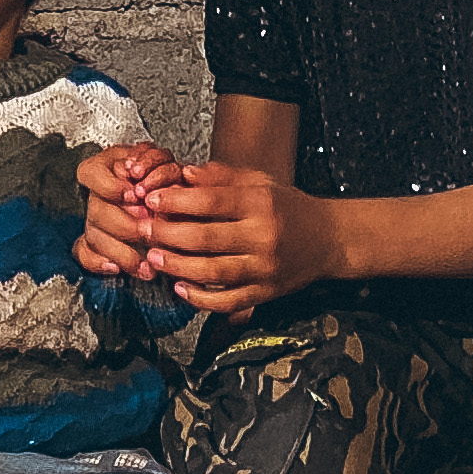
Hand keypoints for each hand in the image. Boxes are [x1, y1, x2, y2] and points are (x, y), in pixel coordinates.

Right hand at [73, 142, 182, 275]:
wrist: (163, 188)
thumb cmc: (160, 172)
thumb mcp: (161, 160)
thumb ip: (156, 165)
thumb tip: (144, 180)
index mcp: (106, 167)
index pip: (91, 174)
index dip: (112, 187)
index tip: (135, 194)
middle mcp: (96, 193)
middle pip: (96, 211)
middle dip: (125, 225)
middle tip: (148, 231)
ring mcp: (96, 217)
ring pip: (94, 235)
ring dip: (120, 252)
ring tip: (145, 264)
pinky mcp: (97, 239)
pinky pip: (84, 252)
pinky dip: (97, 262)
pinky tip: (114, 268)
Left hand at [125, 162, 344, 315]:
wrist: (328, 239)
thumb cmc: (288, 206)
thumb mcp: (260, 181)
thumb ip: (221, 177)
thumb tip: (182, 173)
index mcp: (260, 204)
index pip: (211, 201)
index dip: (177, 201)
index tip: (152, 200)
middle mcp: (263, 236)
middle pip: (207, 238)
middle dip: (169, 235)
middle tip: (144, 231)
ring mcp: (265, 268)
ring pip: (214, 272)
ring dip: (178, 266)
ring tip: (154, 258)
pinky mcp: (266, 292)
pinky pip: (230, 300)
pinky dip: (202, 299)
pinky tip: (181, 289)